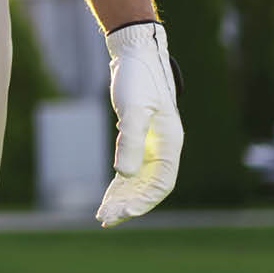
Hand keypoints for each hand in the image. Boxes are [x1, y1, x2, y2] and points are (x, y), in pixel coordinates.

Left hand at [96, 21, 182, 227]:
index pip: (161, 183)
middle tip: (106, 218)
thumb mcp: (133, 109)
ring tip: (103, 216)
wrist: (135, 54)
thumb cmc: (138, 78)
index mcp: (170, 143)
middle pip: (149, 187)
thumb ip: (131, 141)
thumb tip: (125, 175)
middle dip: (129, 204)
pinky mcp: (137, 139)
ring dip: (123, 198)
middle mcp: (164, 148)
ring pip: (139, 181)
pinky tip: (109, 196)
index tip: (122, 212)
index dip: (143, 200)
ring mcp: (151, 145)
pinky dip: (120, 184)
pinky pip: (131, 169)